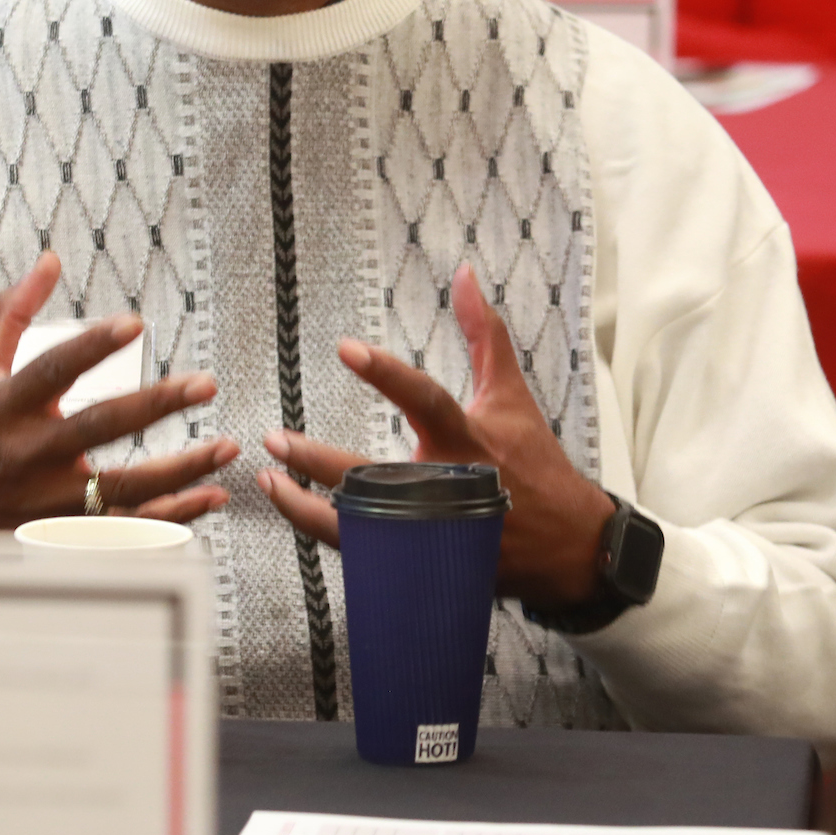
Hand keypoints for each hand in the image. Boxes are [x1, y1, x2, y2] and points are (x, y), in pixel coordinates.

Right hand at [0, 252, 240, 528]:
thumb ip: (10, 313)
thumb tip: (48, 262)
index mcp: (6, 407)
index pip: (52, 370)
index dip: (92, 346)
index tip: (135, 324)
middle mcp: (29, 453)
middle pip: (99, 428)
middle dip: (156, 405)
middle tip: (204, 384)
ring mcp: (47, 499)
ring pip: (123, 489)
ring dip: (181, 471)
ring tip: (225, 448)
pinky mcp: (62, 533)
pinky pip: (126, 529)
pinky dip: (171, 518)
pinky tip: (209, 497)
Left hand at [259, 264, 615, 608]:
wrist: (565, 543)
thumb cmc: (534, 463)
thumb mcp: (512, 392)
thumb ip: (484, 333)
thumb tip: (464, 274)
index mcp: (469, 440)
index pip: (424, 400)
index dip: (386, 373)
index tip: (346, 349)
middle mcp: (447, 487)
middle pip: (375, 477)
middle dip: (318, 461)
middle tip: (274, 441)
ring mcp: (433, 530)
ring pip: (360, 527)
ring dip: (307, 508)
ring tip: (269, 482)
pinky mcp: (426, 560)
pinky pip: (367, 555)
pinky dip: (330, 535)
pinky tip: (300, 513)